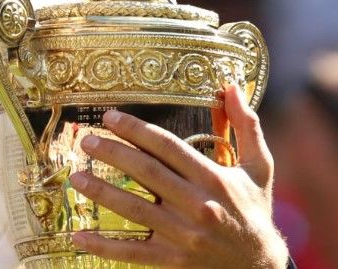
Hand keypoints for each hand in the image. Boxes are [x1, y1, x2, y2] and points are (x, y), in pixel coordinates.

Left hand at [68, 84, 288, 267]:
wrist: (262, 268)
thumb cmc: (255, 211)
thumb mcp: (259, 167)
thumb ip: (247, 127)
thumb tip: (233, 87)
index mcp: (214, 179)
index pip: (167, 147)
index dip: (136, 130)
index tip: (109, 117)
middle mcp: (198, 205)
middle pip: (146, 172)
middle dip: (113, 153)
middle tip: (86, 140)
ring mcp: (184, 235)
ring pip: (135, 209)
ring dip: (102, 192)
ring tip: (76, 178)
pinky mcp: (173, 260)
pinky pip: (133, 252)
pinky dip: (104, 245)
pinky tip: (78, 236)